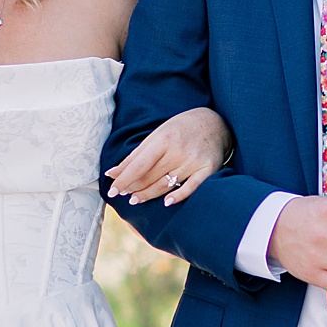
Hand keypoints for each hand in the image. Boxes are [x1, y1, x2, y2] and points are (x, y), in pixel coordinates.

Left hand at [106, 106, 233, 207]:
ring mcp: (193, 161)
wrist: (215, 123)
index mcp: (163, 139)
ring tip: (135, 199)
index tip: (112, 192)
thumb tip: (112, 174)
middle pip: (150, 176)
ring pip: (165, 184)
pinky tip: (166, 203)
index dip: (123, 180)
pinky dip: (178, 196)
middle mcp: (178, 151)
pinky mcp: (208, 170)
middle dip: (134, 187)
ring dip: (148, 194)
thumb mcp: (157, 135)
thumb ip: (136, 155)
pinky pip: (192, 188)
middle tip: (123, 194)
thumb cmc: (180, 130)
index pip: (138, 165)